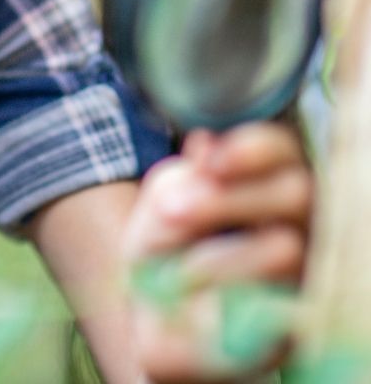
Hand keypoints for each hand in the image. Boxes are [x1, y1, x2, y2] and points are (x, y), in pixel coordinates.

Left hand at [123, 122, 311, 382]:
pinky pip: (281, 308)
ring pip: (288, 249)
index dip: (253, 149)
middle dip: (226, 199)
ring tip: (174, 272)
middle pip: (297, 192)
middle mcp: (303, 222)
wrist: (159, 320)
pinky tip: (200, 307)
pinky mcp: (302, 322)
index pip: (283, 149)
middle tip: (169, 211)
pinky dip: (228, 304)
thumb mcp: (162, 204)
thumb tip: (204, 144)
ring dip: (216, 257)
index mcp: (270, 179)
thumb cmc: (166, 247)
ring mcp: (309, 272)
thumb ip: (184, 176)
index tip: (210, 163)